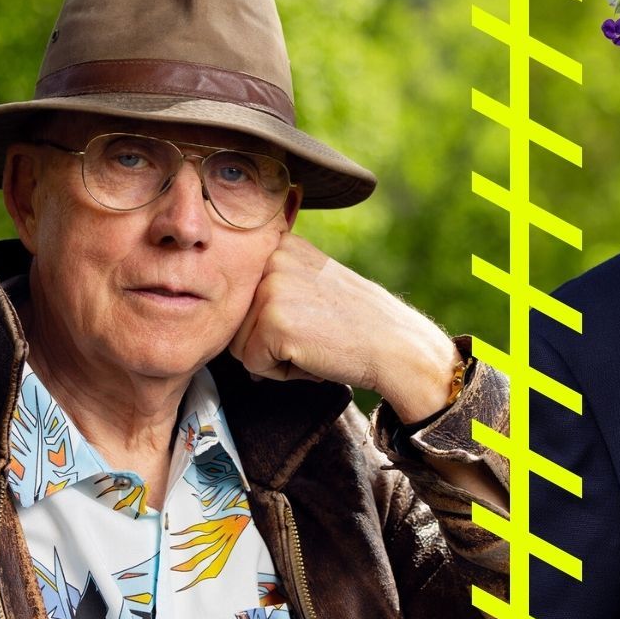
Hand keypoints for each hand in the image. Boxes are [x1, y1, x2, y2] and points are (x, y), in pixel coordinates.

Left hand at [228, 234, 458, 420]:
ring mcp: (272, 289)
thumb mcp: (317, 278)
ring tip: (315, 345)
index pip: (244, 296)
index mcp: (282, 245)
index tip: (313, 315)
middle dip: (270, 340)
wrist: (397, 346)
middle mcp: (273, 259)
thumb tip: (223, 295)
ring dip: (274, 357)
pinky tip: (315, 358)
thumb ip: (278, 275)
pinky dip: (282, 373)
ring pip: (240, 343)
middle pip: (237, 320)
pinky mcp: (274, 324)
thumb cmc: (358, 323)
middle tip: (317, 335)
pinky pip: (253, 364)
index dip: (275, 318)